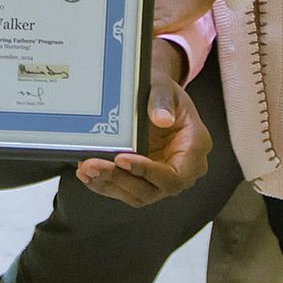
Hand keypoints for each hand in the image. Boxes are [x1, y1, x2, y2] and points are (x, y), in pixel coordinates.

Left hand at [75, 41, 209, 204]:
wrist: (155, 97)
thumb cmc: (164, 94)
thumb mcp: (164, 88)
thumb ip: (162, 101)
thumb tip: (162, 118)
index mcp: (195, 148)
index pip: (175, 175)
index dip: (148, 172)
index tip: (122, 159)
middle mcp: (182, 170)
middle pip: (153, 190)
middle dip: (120, 179)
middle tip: (93, 165)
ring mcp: (162, 179)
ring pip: (137, 195)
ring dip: (109, 184)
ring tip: (86, 168)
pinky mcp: (145, 181)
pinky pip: (125, 190)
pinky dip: (105, 184)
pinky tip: (87, 172)